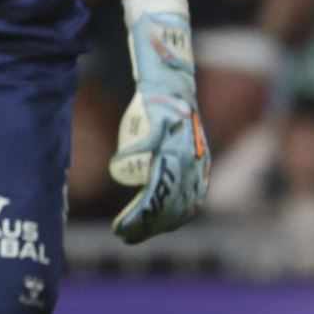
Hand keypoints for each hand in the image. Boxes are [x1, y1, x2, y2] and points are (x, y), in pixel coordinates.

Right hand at [111, 10, 210, 242]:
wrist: (169, 77)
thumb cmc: (163, 116)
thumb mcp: (167, 148)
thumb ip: (162, 168)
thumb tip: (144, 194)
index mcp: (197, 168)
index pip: (183, 208)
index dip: (159, 227)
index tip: (134, 235)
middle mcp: (193, 158)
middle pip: (173, 203)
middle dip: (148, 225)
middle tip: (124, 234)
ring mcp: (180, 140)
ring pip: (162, 184)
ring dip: (142, 209)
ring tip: (123, 223)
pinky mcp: (164, 120)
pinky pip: (148, 144)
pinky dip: (131, 157)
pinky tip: (116, 167)